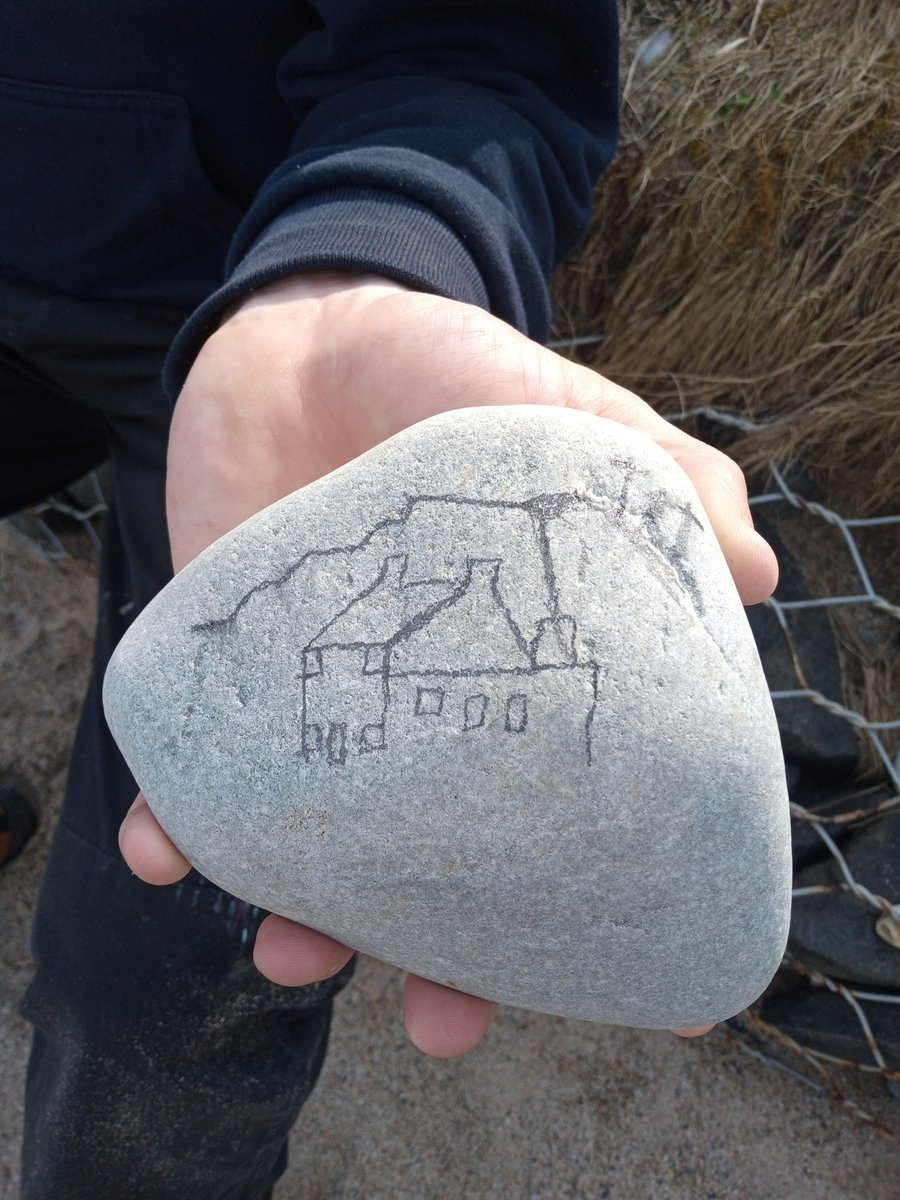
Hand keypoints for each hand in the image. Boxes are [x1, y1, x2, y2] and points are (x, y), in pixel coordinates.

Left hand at [119, 272, 776, 1053]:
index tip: (653, 993)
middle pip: (455, 869)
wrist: (307, 343)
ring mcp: (340, 706)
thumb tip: (753, 574)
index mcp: (535, 676)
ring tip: (294, 954)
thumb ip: (666, 481)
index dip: (620, 900)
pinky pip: (208, 774)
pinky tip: (164, 846)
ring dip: (312, 921)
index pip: (587, 810)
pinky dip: (181, 821)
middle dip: (453, 961)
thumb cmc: (457, 379)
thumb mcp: (573, 419)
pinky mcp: (243, 683)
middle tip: (450, 1021)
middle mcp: (440, 714)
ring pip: (333, 852)